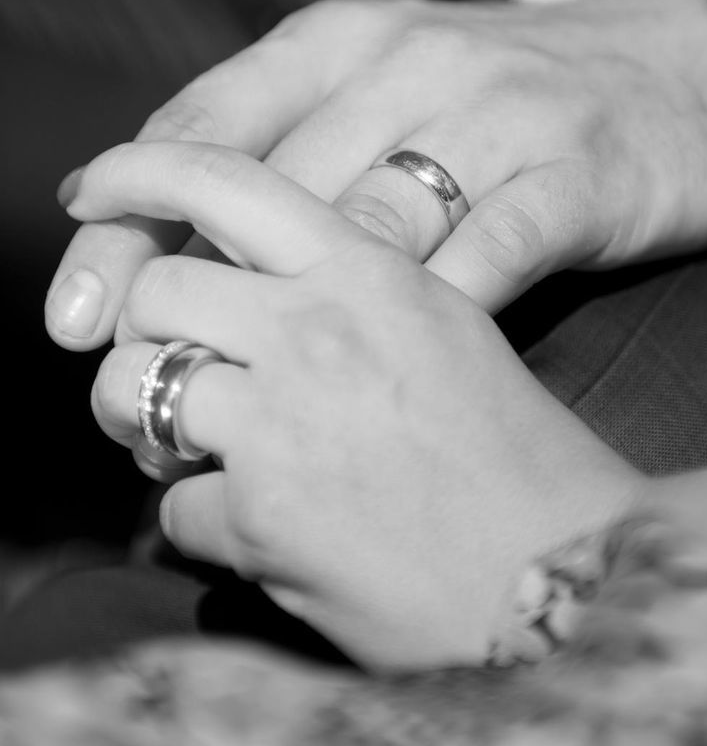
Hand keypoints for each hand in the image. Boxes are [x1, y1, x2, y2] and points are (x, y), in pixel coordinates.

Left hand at [46, 0, 706, 345]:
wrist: (682, 69)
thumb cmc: (503, 97)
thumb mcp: (385, 85)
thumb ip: (285, 145)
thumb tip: (157, 243)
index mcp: (341, 40)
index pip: (203, 131)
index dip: (124, 225)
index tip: (73, 317)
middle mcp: (409, 64)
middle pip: (267, 195)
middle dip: (190, 302)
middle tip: (136, 397)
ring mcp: (501, 116)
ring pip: (370, 230)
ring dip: (301, 337)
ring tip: (249, 416)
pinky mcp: (580, 176)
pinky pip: (487, 261)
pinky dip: (429, 327)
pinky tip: (389, 388)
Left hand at [75, 141, 642, 668]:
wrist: (576, 575)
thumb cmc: (522, 447)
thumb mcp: (447, 327)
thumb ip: (352, 283)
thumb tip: (252, 279)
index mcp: (371, 265)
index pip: (227, 175)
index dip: (140, 171)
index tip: (91, 191)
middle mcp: (323, 323)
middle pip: (162, 284)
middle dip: (142, 330)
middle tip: (166, 365)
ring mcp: (290, 417)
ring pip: (137, 389)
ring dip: (146, 427)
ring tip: (192, 447)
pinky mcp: (271, 516)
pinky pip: (176, 510)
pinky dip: (203, 527)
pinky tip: (262, 531)